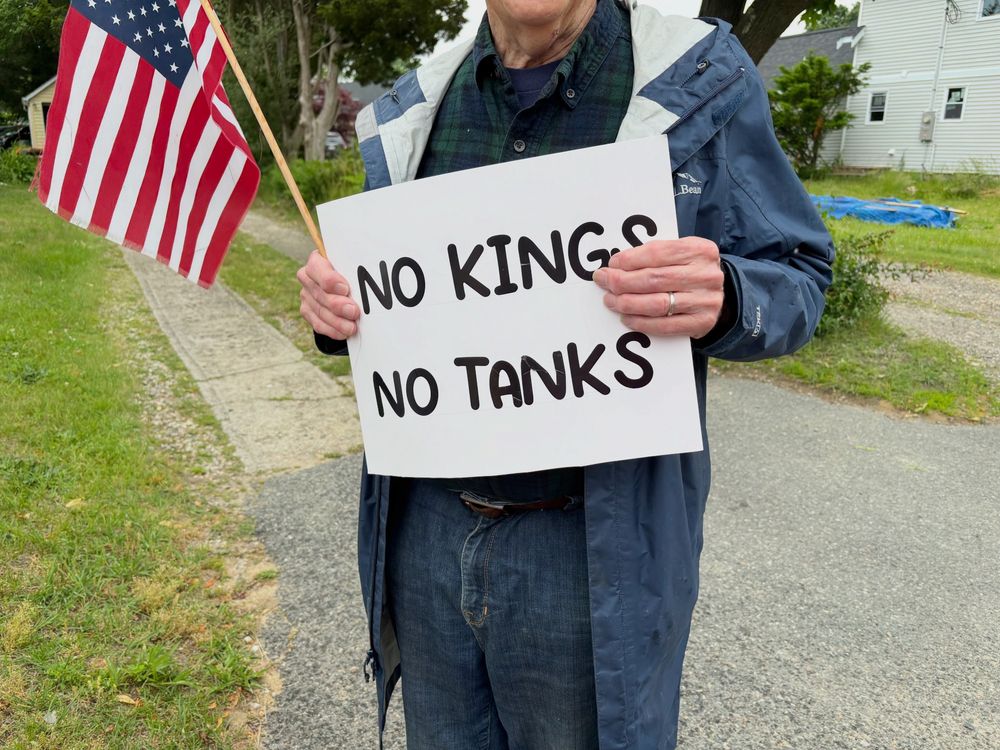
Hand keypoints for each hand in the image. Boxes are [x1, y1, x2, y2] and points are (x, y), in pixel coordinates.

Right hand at [297, 250, 359, 339]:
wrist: (345, 288)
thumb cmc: (353, 273)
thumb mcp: (355, 266)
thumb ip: (359, 266)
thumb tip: (375, 268)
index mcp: (318, 260)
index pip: (317, 267)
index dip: (329, 279)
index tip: (345, 289)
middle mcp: (308, 276)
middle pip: (320, 293)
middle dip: (337, 305)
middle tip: (354, 312)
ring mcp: (306, 295)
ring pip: (320, 310)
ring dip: (337, 321)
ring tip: (352, 327)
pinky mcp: (307, 311)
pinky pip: (318, 323)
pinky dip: (332, 330)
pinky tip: (344, 333)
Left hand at [592, 237, 724, 338]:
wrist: (722, 296)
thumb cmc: (690, 271)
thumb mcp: (681, 254)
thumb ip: (654, 255)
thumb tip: (616, 265)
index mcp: (699, 250)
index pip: (657, 253)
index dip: (629, 260)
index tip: (611, 264)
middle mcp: (705, 275)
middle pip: (654, 279)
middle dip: (622, 281)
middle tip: (604, 282)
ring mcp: (705, 300)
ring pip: (657, 303)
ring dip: (627, 303)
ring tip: (611, 300)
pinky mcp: (701, 323)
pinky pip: (664, 325)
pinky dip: (641, 322)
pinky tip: (626, 317)